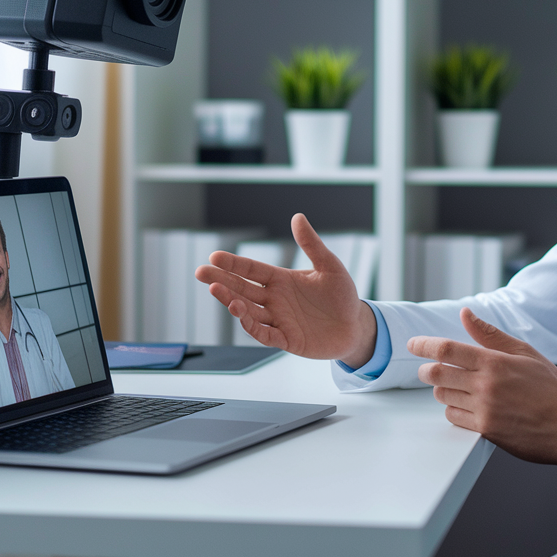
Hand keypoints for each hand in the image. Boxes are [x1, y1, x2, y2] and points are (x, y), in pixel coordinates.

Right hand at [195, 213, 376, 366]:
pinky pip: (265, 335)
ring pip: (249, 311)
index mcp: (282, 280)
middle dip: (221, 281)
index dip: (234, 263)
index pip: (252, 270)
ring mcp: (279, 320)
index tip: (214, 256)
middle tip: (200, 272)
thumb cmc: (342, 295)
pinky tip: (241, 317)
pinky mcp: (287, 340)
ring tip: (218, 291)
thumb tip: (297, 217)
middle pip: (243, 289)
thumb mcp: (329, 266)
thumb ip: (311, 244)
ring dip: (232, 302)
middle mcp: (275, 299)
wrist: (355, 326)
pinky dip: (252, 328)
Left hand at [409, 308, 556, 467]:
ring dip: (442, 390)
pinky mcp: (486, 430)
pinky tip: (466, 406)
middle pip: (437, 374)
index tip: (412, 344)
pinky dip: (454, 410)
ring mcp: (484, 409)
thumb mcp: (525, 353)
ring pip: (443, 397)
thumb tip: (466, 315)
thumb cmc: (552, 388)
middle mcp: (485, 385)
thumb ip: (491, 335)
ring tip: (455, 388)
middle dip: (427, 370)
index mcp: (494, 362)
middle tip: (428, 370)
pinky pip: (454, 418)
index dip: (423, 345)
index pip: (446, 349)